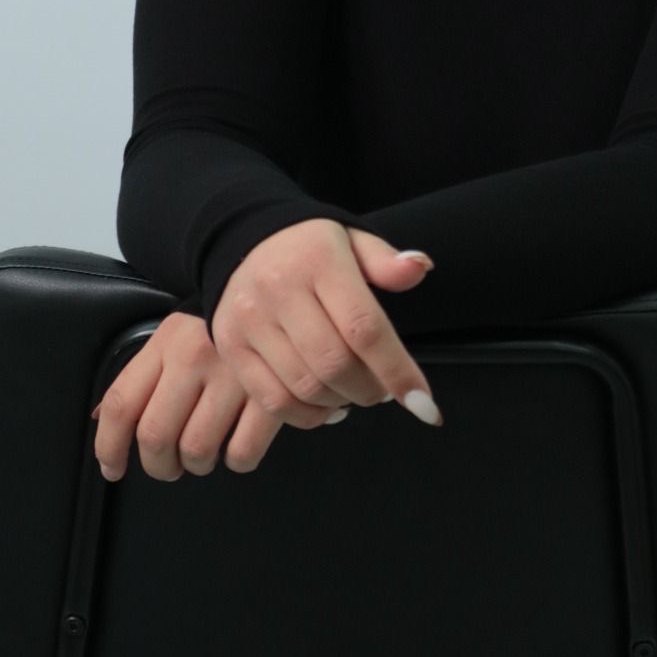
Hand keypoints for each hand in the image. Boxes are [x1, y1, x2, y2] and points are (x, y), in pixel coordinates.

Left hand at [93, 310, 286, 482]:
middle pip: (156, 436)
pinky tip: (236, 446)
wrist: (272, 295)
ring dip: (195, 464)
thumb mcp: (172, 336)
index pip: (122, 404)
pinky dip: (236, 460)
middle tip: (166, 465)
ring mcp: (234, 377)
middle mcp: (195, 358)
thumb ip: (140, 375)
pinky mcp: (270, 394)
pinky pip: (242, 452)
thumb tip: (103, 419)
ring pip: (197, 450)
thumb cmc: (216, 324)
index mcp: (167, 343)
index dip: (109, 446)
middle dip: (157, 465)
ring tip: (203, 454)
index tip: (111, 468)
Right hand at [211, 218, 442, 428]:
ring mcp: (249, 321)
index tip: (425, 404)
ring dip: (342, 402)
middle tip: (384, 389)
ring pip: (304, 388)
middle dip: (371, 389)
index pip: (364, 326)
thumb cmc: (312, 249)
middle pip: (334, 364)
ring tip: (356, 392)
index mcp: (318, 261)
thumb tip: (419, 268)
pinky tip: (327, 405)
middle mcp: (279, 290)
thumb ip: (386, 261)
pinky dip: (308, 416)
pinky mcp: (231, 348)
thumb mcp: (353, 241)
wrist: (245, 241)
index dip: (397, 370)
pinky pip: (273, 401)